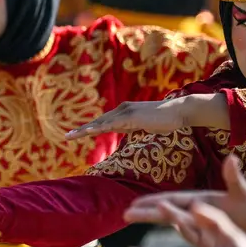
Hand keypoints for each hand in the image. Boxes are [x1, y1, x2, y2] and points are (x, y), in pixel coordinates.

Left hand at [66, 94, 221, 139]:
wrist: (178, 112)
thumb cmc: (164, 120)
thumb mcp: (144, 126)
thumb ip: (132, 127)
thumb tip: (125, 132)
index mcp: (124, 112)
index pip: (103, 122)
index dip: (90, 128)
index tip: (77, 135)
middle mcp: (122, 109)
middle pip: (98, 121)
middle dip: (82, 130)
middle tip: (67, 137)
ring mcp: (126, 112)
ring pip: (101, 123)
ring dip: (85, 130)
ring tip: (71, 136)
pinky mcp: (131, 116)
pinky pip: (112, 124)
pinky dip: (99, 128)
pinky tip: (89, 132)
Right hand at [124, 155, 245, 246]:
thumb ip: (236, 180)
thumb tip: (232, 158)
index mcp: (201, 202)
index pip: (173, 200)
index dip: (154, 201)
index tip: (135, 202)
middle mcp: (197, 215)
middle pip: (167, 214)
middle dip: (147, 214)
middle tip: (125, 215)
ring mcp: (199, 231)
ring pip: (172, 230)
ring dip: (157, 228)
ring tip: (139, 233)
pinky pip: (184, 246)